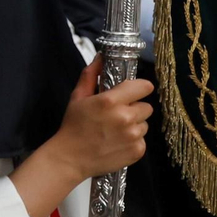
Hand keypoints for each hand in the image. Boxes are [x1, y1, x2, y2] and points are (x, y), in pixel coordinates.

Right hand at [8, 57, 154, 216]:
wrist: (70, 158)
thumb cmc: (73, 126)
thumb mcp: (78, 98)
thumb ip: (91, 76)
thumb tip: (101, 57)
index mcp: (111, 101)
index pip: (144, 86)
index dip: (139, 89)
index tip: (131, 94)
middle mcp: (125, 117)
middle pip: (146, 107)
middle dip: (134, 109)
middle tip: (116, 116)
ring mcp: (133, 136)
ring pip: (144, 124)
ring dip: (133, 126)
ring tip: (115, 132)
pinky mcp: (137, 151)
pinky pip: (142, 140)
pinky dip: (132, 142)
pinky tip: (117, 143)